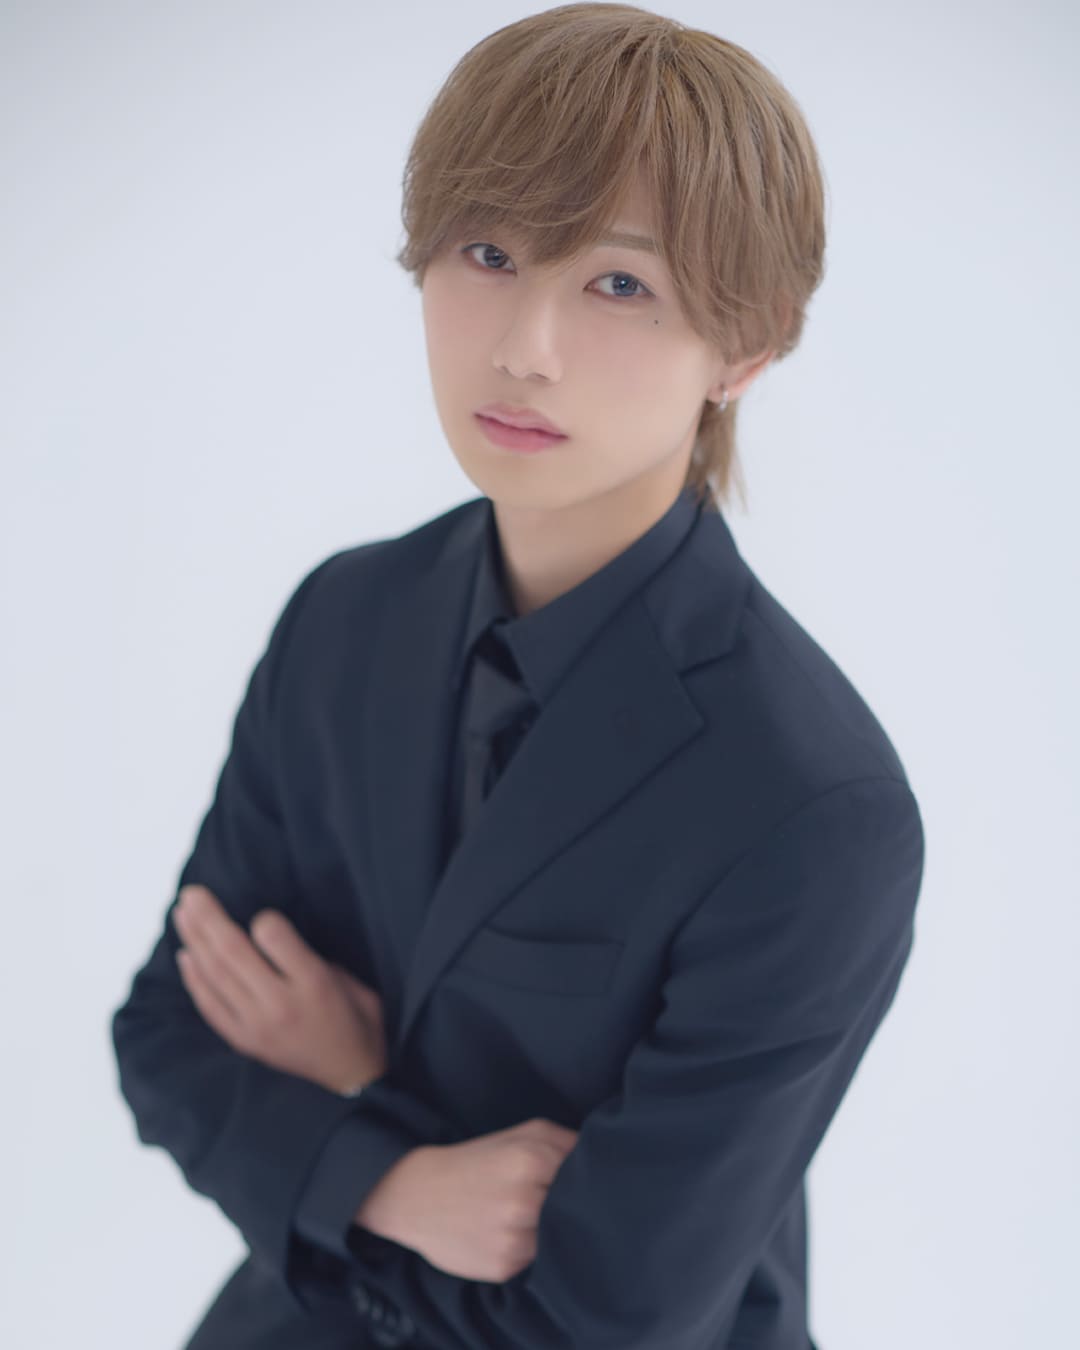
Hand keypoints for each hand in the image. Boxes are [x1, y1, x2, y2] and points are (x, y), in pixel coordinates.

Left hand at [172, 883, 386, 1094]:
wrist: (354, 1081)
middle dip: (209, 918)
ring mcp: (257, 1026)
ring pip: (215, 975)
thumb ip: (313, 960)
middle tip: (191, 892)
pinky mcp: (244, 1041)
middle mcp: (281, 1004)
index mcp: (315, 984)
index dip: (263, 919)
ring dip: (195, 940)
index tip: (262, 914)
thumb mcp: (353, 984)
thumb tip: (273, 939)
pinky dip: (195, 979)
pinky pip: (210, 1006)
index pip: (274, 937)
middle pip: (233, 952)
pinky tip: (186, 955)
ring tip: (182, 913)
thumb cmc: (360, 1024)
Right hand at [360, 1118, 579, 1282]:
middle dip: (571, 1206)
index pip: (585, 1175)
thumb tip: (602, 1157)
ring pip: (559, 1238)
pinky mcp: (504, 1267)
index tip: (584, 1181)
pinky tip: (515, 1236)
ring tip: (533, 1218)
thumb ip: (565, 1141)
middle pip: (574, 1209)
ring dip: (554, 1231)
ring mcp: (514, 1239)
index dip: (586, 1179)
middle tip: (560, 1201)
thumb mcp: (521, 1134)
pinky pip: (537, 1261)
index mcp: (530, 1160)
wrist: (419, 1195)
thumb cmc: (477, 1160)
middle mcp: (524, 1202)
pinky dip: (534, 1250)